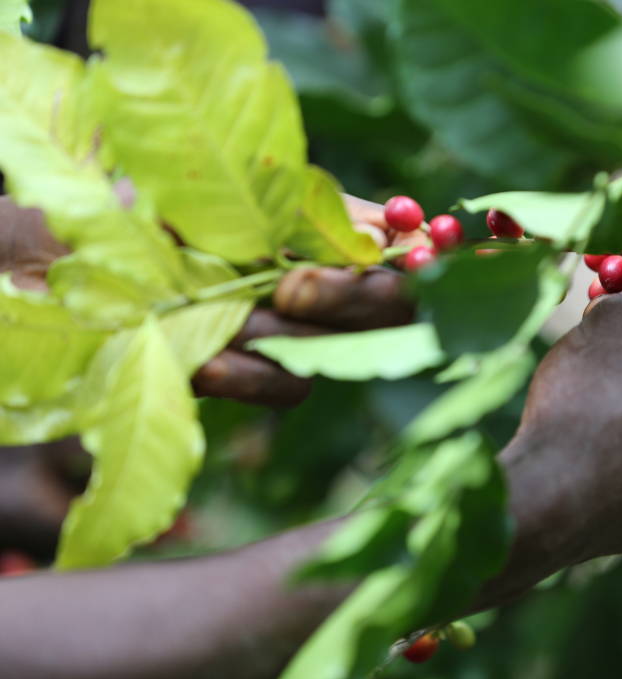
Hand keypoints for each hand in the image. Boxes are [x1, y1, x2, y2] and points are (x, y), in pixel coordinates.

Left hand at [0, 195, 418, 407]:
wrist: (45, 253)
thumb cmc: (132, 202)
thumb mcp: (231, 189)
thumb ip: (315, 207)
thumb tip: (399, 224)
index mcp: (305, 234)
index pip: (390, 256)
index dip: (413, 261)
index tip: (417, 255)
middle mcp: (299, 287)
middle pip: (379, 312)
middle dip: (352, 298)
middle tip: (299, 286)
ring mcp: (269, 334)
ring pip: (328, 351)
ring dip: (287, 332)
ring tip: (240, 305)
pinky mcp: (235, 376)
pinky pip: (284, 388)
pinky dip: (251, 373)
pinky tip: (207, 357)